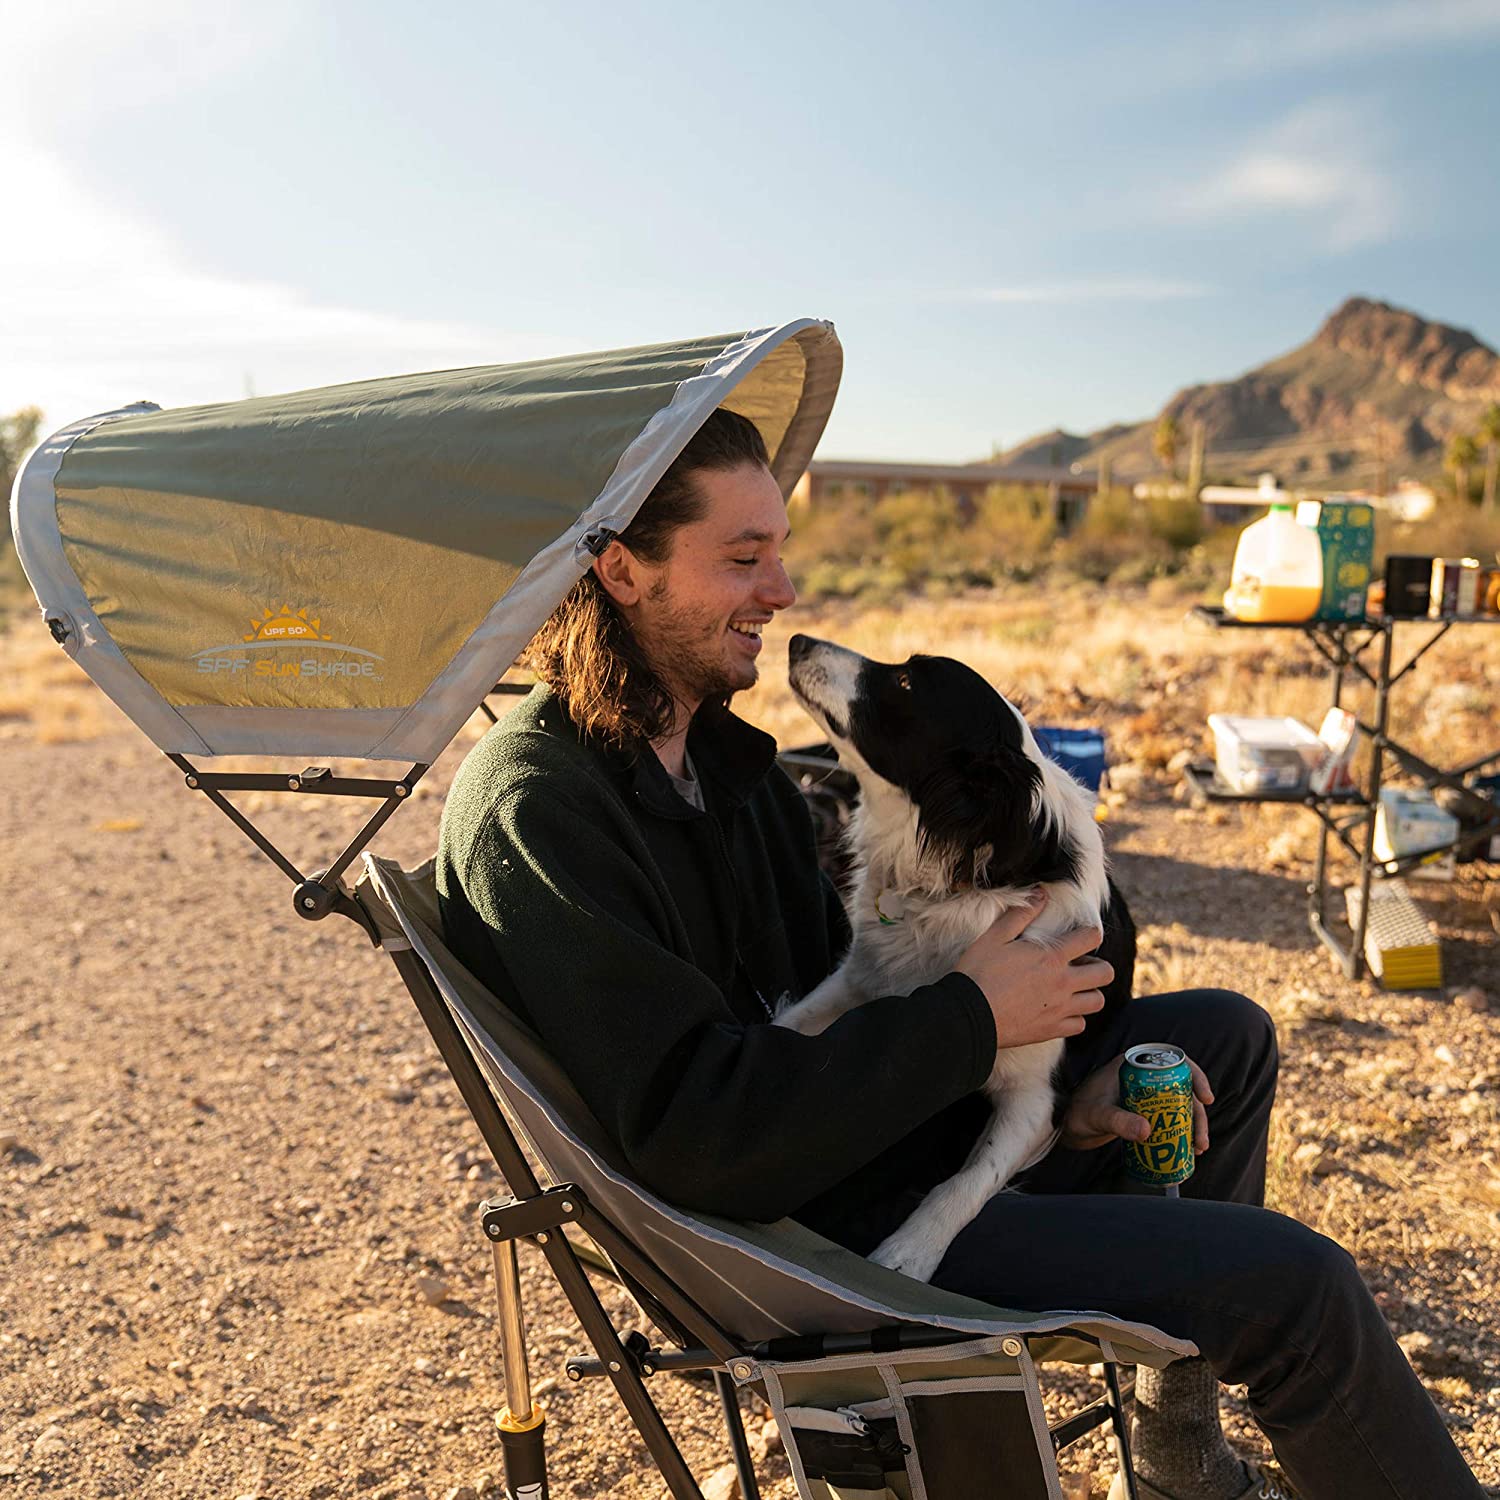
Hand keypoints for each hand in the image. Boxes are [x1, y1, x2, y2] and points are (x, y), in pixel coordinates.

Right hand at [953, 893, 1114, 1048]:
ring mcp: (1059, 1009)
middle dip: (1098, 965)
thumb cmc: (979, 973)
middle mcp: (1063, 983)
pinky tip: (1060, 1010)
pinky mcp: (1051, 1030)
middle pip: (1105, 973)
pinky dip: (1075, 1017)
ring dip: (1090, 993)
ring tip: (1074, 988)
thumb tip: (1041, 893)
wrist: (969, 1015)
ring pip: (1097, 1002)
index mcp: (1052, 957)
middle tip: (1080, 964)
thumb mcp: (995, 937)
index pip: (1091, 938)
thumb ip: (1021, 914)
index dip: (1090, 932)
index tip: (1082, 935)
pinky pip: (1079, 1025)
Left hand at [1060, 1052, 1213, 1152]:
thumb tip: (1147, 1131)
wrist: (1067, 1125)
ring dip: (1192, 1125)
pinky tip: (1187, 1148)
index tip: (1206, 1098)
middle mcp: (1143, 1076)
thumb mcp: (1098, 1116)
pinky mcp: (1145, 1111)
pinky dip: (1181, 1131)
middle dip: (1197, 1113)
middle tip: (1200, 1139)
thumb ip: (1118, 1121)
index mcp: (1133, 1064)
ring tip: (1197, 1148)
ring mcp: (1145, 1094)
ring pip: (1179, 1105)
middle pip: (1182, 1088)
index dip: (1196, 1077)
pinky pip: (1171, 1117)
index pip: (1172, 1062)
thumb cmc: (1078, 1112)